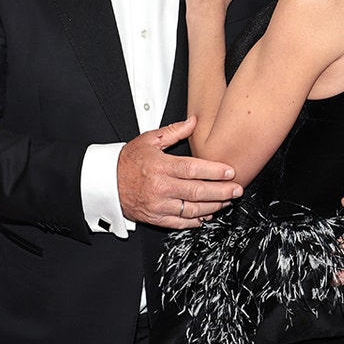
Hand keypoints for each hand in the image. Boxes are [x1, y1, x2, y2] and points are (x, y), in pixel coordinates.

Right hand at [118, 117, 242, 228]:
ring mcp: (158, 205)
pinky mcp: (156, 217)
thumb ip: (173, 132)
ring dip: (213, 206)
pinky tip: (208, 215)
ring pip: (192, 209)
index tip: (230, 171)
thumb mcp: (148, 140)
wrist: (106, 183)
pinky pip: (181, 222)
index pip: (193, 169)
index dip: (215, 171)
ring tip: (227, 201)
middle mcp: (160, 187)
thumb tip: (194, 122)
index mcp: (160, 166)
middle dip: (222, 191)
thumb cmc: (127, 161)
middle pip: (197, 191)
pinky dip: (197, 220)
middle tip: (237, 189)